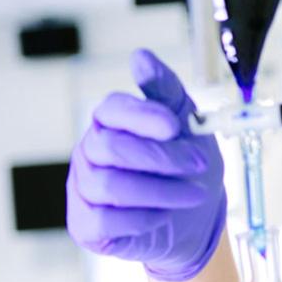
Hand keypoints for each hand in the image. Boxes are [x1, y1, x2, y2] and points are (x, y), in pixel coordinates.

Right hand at [66, 49, 225, 281]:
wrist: (196, 218)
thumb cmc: (187, 166)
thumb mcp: (188, 124)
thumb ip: (166, 91)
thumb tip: (140, 57)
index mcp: (111, 122)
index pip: (112, 109)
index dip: (143, 116)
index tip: (175, 126)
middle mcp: (91, 151)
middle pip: (112, 148)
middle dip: (162, 158)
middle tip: (198, 165)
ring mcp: (84, 188)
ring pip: (111, 186)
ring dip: (161, 191)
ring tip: (193, 194)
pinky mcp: (85, 225)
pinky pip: (105, 221)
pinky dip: (142, 219)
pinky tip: (163, 215)